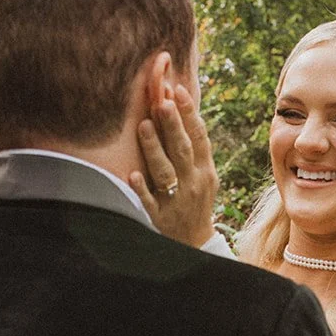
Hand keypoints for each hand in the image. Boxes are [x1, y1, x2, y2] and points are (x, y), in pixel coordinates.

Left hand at [131, 60, 218, 246]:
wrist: (194, 245)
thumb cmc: (195, 202)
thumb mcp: (204, 176)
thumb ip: (194, 147)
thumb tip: (183, 106)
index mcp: (205, 171)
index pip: (199, 138)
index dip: (189, 113)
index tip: (178, 90)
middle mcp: (193, 185)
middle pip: (183, 151)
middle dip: (173, 125)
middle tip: (162, 101)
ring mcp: (176, 202)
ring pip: (165, 173)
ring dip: (154, 149)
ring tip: (143, 126)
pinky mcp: (160, 220)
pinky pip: (149, 203)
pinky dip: (141, 189)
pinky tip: (131, 175)